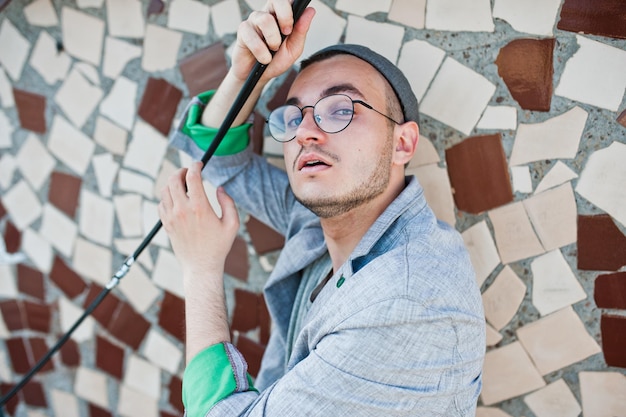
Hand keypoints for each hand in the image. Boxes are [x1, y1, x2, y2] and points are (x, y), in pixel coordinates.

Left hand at [158, 162, 239, 278]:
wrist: (200, 266)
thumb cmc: (219, 246)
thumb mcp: (232, 224)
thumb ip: (228, 203)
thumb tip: (220, 189)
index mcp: (200, 207)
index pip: (192, 177)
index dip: (195, 166)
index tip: (199, 164)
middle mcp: (183, 210)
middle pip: (174, 179)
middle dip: (181, 171)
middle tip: (189, 172)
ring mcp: (171, 217)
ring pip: (165, 190)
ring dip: (173, 183)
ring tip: (183, 185)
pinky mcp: (166, 224)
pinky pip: (161, 203)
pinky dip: (168, 196)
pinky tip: (177, 199)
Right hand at [232, 0, 314, 81]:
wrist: (259, 78)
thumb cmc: (276, 61)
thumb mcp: (293, 49)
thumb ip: (301, 31)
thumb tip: (310, 11)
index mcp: (280, 15)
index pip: (287, 0)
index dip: (291, 9)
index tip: (293, 27)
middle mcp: (267, 14)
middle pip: (276, 0)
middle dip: (285, 17)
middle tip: (286, 34)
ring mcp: (253, 21)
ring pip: (265, 20)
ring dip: (273, 40)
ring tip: (272, 50)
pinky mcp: (242, 31)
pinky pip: (252, 37)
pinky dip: (261, 52)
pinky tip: (263, 58)